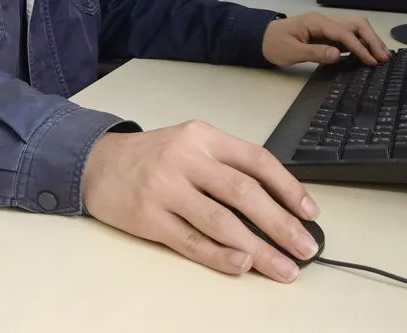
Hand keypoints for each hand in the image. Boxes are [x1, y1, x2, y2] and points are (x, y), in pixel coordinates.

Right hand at [82, 121, 320, 282]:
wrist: (96, 162)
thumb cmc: (153, 156)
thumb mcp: (190, 145)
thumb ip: (226, 166)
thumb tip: (277, 206)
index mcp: (202, 136)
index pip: (255, 159)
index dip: (288, 187)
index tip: (310, 213)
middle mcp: (185, 158)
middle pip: (243, 192)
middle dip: (281, 224)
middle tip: (305, 249)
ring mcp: (165, 188)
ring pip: (221, 222)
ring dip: (258, 249)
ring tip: (283, 269)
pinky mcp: (148, 217)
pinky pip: (191, 241)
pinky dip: (220, 256)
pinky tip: (242, 265)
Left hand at [262, 12, 390, 66]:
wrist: (261, 39)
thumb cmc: (273, 44)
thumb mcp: (291, 51)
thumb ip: (315, 53)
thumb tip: (338, 55)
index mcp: (316, 22)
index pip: (344, 32)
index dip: (359, 47)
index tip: (371, 60)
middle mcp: (324, 21)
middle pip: (355, 25)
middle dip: (371, 40)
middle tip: (384, 57)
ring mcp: (326, 27)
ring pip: (354, 29)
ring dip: (369, 41)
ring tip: (382, 56)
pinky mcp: (326, 35)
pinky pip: (348, 36)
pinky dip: (361, 44)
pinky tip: (368, 55)